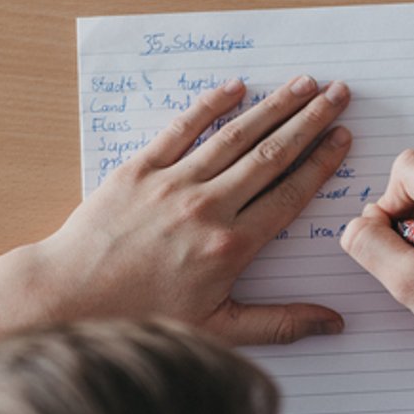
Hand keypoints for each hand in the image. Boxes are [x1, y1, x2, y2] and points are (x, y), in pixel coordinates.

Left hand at [34, 74, 353, 344]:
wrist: (70, 297)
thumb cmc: (143, 318)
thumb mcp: (218, 329)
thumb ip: (280, 323)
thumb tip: (334, 323)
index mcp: (232, 246)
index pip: (290, 193)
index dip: (321, 162)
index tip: (342, 138)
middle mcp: (207, 208)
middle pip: (272, 155)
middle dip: (310, 121)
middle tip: (338, 95)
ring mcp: (173, 184)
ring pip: (235, 136)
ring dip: (274, 106)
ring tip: (304, 84)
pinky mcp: (139, 169)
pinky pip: (182, 128)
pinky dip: (211, 105)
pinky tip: (237, 88)